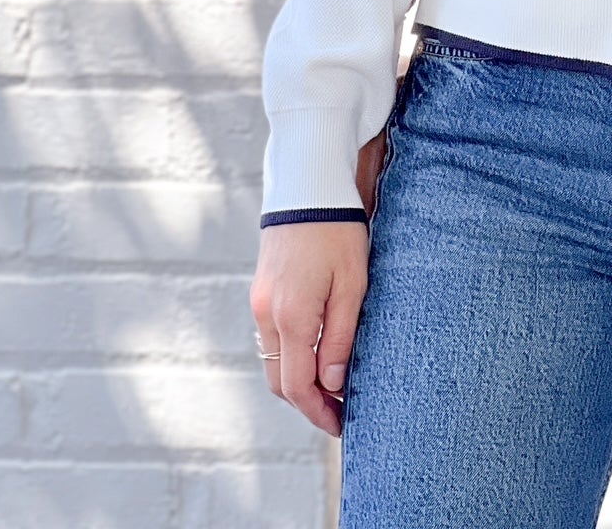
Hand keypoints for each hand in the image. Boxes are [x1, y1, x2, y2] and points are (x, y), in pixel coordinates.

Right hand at [250, 221, 370, 435]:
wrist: (308, 186)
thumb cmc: (338, 232)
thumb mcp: (352, 284)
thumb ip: (341, 336)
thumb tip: (334, 382)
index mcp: (292, 316)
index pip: (299, 385)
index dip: (319, 411)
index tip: (341, 425)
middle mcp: (267, 315)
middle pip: (280, 381)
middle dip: (308, 402)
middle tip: (339, 411)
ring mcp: (259, 303)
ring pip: (273, 361)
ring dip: (298, 380)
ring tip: (332, 385)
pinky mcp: (260, 291)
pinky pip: (271, 338)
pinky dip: (291, 355)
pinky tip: (316, 352)